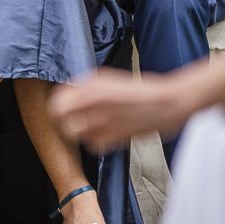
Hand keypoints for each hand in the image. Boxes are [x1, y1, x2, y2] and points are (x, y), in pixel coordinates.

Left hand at [50, 69, 195, 149]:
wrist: (167, 103)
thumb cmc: (140, 89)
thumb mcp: (109, 78)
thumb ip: (86, 85)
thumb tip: (69, 91)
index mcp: (93, 89)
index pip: (57, 103)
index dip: (59, 106)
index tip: (66, 105)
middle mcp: (96, 107)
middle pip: (64, 123)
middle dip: (68, 121)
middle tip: (77, 117)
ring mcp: (105, 125)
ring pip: (77, 136)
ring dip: (82, 131)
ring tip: (93, 124)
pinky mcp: (114, 140)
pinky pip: (93, 145)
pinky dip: (95, 140)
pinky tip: (105, 131)